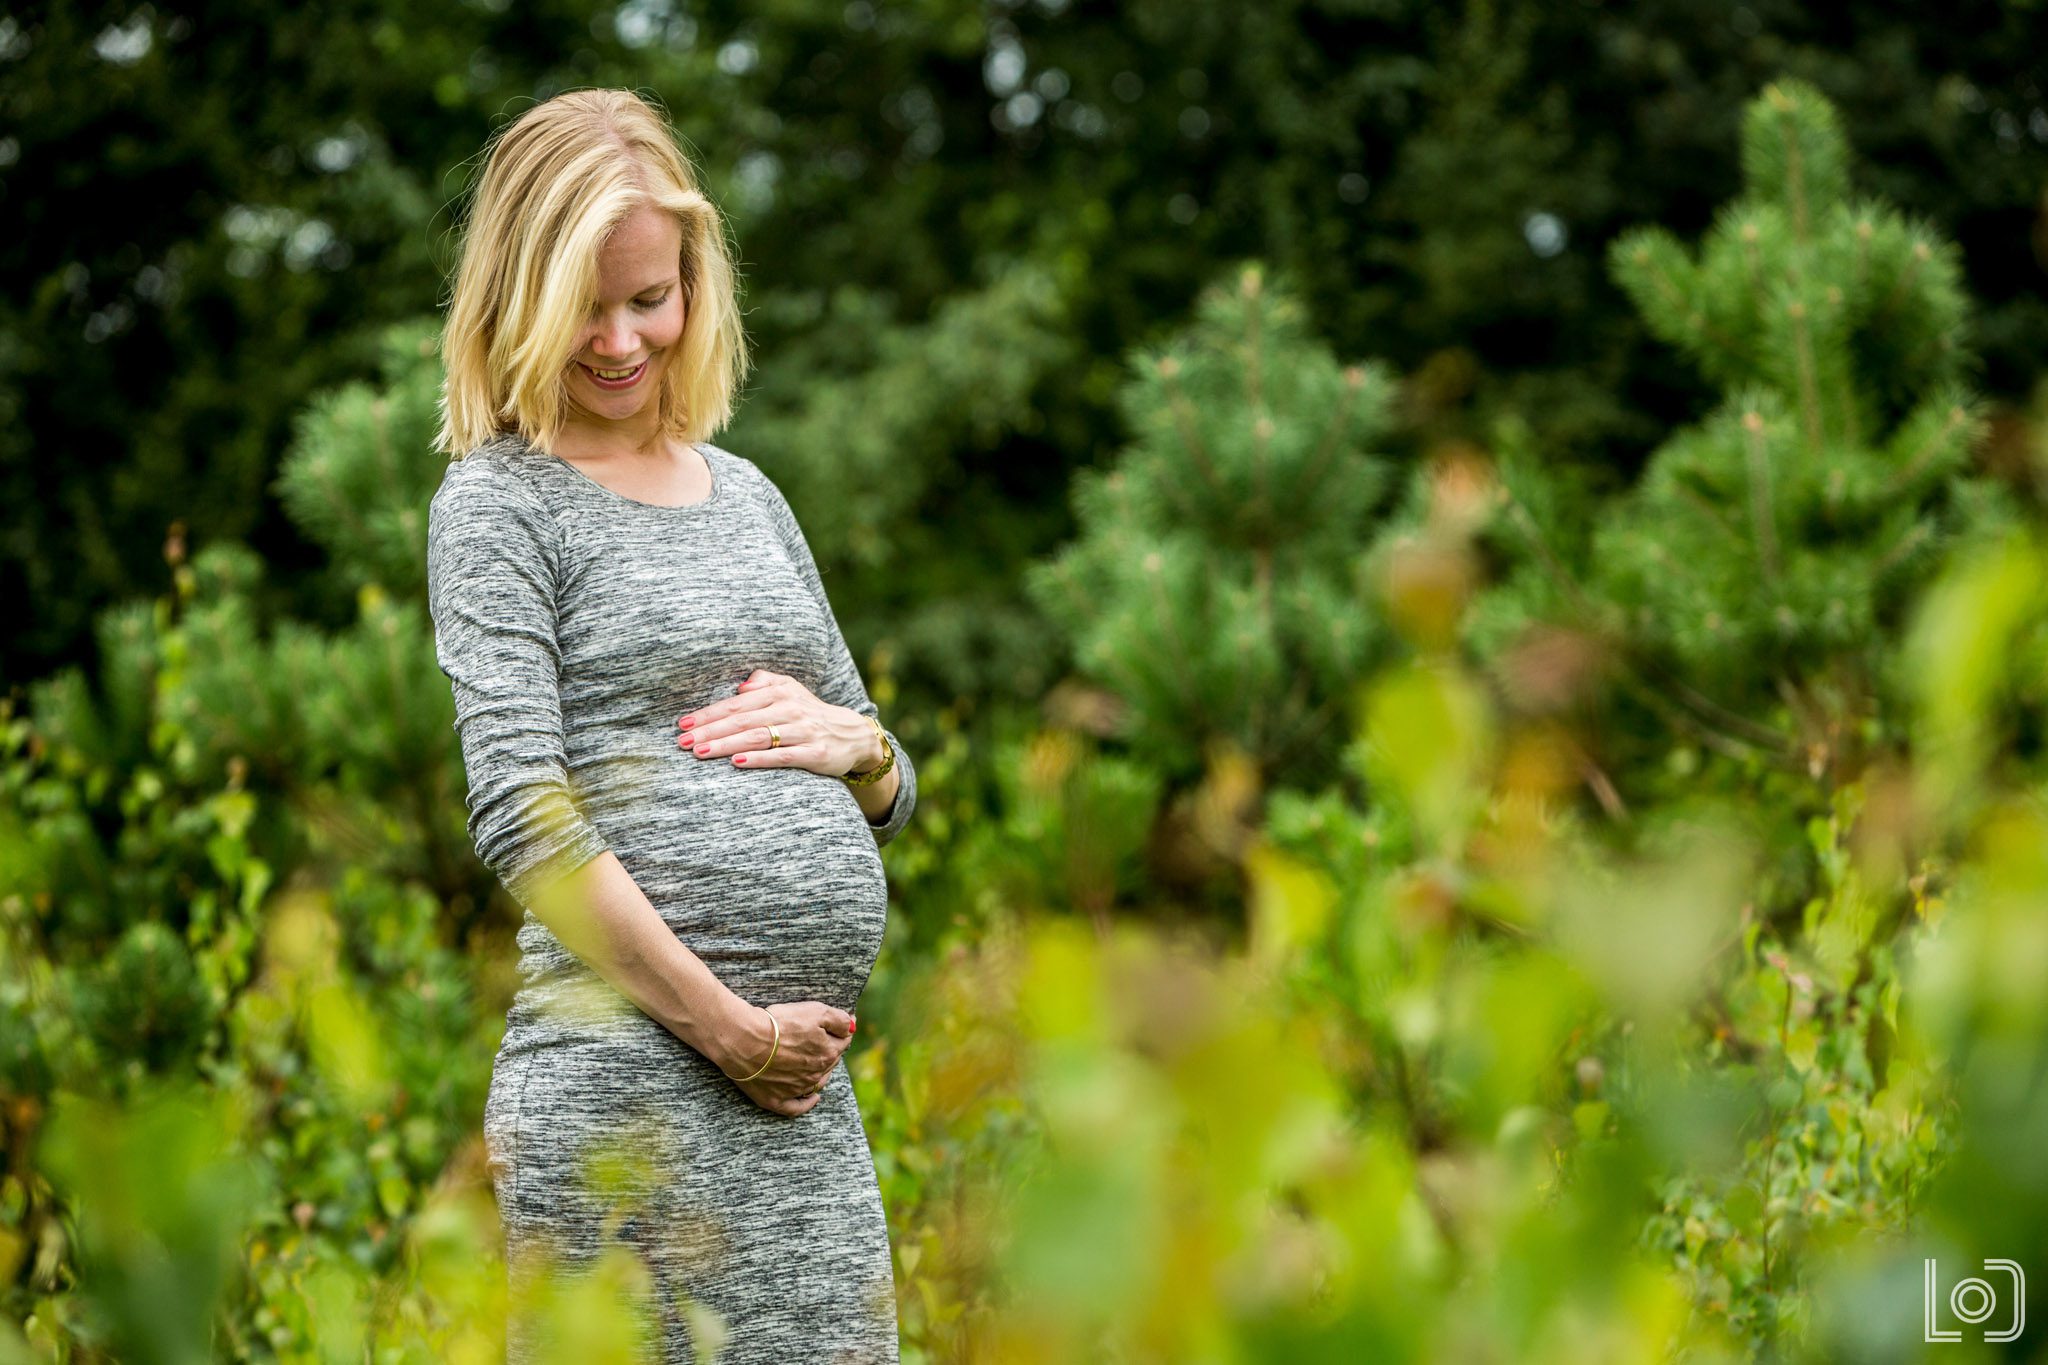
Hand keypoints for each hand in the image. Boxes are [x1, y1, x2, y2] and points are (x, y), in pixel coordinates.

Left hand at [678, 670, 883, 777]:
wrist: (853, 735)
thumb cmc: (811, 714)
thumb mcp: (790, 690)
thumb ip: (764, 682)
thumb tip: (739, 686)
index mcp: (780, 692)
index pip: (736, 704)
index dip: (709, 714)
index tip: (684, 725)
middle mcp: (790, 708)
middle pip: (742, 721)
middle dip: (710, 731)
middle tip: (682, 742)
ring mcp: (803, 731)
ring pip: (758, 737)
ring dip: (726, 745)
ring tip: (700, 752)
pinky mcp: (814, 753)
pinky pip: (782, 756)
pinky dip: (759, 759)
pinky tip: (737, 762)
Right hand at [718, 1000, 855, 1116]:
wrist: (744, 1041)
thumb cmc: (779, 1023)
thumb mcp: (815, 1011)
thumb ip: (839, 1020)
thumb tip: (853, 1026)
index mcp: (827, 1054)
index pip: (843, 1043)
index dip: (842, 1033)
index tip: (841, 1026)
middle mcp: (815, 1075)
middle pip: (829, 1062)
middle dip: (830, 1051)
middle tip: (824, 1040)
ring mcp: (796, 1090)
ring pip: (816, 1083)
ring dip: (821, 1074)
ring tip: (818, 1063)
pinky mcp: (775, 1099)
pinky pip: (796, 1108)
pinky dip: (807, 1104)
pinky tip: (813, 1099)